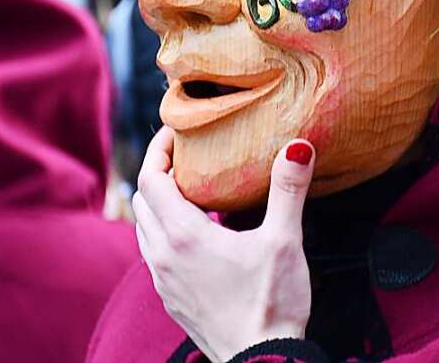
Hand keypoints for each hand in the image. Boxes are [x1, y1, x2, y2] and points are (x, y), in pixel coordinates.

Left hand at [133, 126, 313, 361]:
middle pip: (141, 200)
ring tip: (189, 190)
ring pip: (144, 229)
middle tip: (185, 156)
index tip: (175, 133)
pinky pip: (154, 254)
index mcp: (183, 236)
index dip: (158, 150)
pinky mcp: (171, 299)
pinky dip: (163, 232)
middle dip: (158, 173)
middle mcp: (164, 256)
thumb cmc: (272, 305)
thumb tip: (297, 147)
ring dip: (157, 204)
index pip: (150, 179)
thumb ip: (287, 190)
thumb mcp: (283, 241)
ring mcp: (164, 281)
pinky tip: (195, 234)